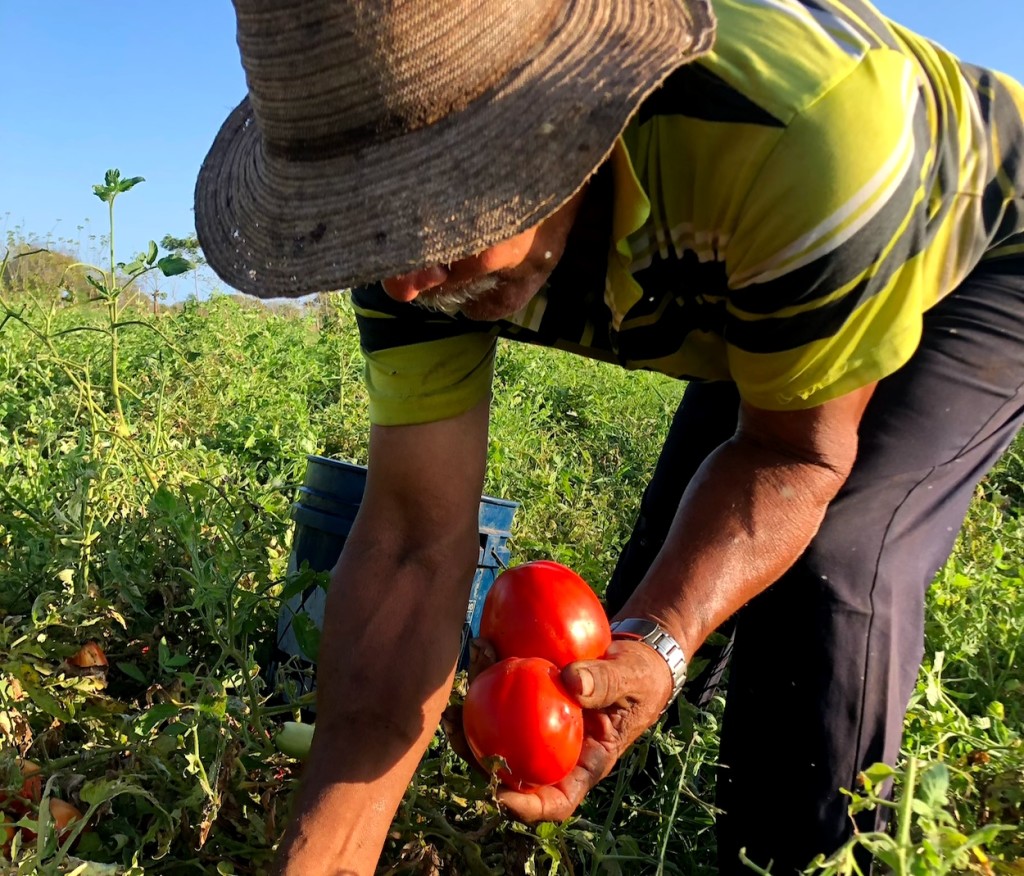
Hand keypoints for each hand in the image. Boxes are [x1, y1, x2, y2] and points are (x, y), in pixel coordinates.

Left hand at [442, 638, 672, 822]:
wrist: (634, 656)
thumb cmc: (641, 677)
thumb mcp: (633, 679)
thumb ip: (606, 682)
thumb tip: (570, 681)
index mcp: (585, 762)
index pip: (556, 799)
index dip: (527, 806)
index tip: (500, 793)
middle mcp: (557, 750)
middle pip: (512, 769)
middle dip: (476, 756)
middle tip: (454, 727)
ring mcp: (540, 726)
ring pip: (499, 733)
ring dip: (471, 716)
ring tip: (454, 692)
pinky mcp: (532, 698)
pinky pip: (504, 696)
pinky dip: (489, 675)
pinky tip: (481, 647)